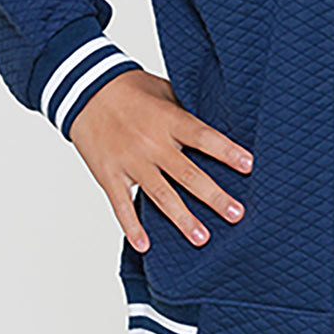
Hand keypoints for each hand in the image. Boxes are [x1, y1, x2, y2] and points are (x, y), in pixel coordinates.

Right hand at [68, 69, 253, 251]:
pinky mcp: (109, 174)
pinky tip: (145, 245)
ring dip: (182, 218)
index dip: (227, 151)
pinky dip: (132, 227)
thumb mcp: (163, 91)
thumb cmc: (129, 88)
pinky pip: (121, 205)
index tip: (249, 165)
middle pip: (188, 173)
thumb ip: (185, 111)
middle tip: (236, 214)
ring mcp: (130, 161)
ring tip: (202, 238)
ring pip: (161, 195)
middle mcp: (152, 142)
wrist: (84, 89)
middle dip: (214, 196)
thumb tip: (215, 127)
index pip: (204, 137)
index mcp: (168, 119)